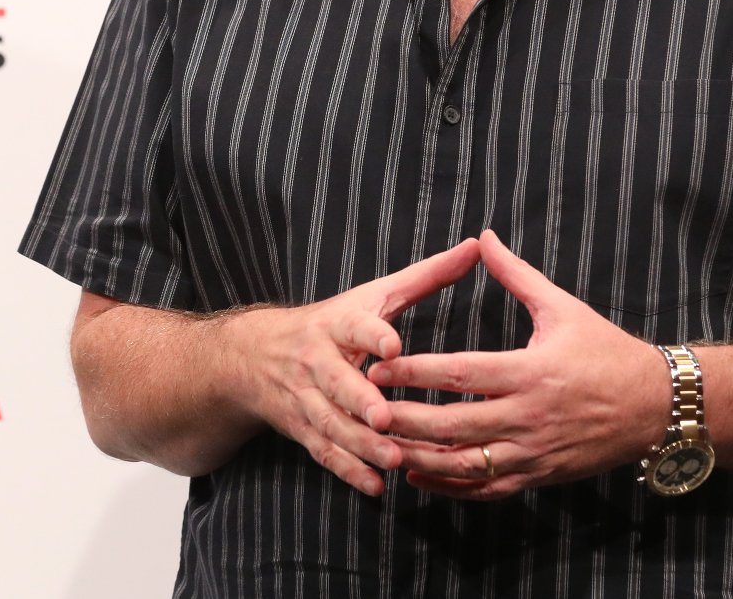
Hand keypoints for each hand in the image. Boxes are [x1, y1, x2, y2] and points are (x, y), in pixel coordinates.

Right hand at [222, 238, 479, 496]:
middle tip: (386, 417)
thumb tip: (477, 245)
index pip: (354, 327)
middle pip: (336, 382)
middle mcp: (316, 360)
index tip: (393, 346)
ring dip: (359, 443)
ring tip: (392, 458)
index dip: (372, 335)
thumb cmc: (333, 322)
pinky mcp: (302, 427)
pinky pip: (323, 451)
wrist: (256, 355)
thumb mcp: (374, 295)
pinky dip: (348, 470)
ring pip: (330, 422)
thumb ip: (426, 276)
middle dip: (359, 400)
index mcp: (337, 323)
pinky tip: (376, 486)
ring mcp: (305, 397)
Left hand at [366, 229, 669, 500]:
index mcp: (530, 371)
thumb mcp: (562, 307)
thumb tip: (483, 237)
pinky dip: (449, 484)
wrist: (655, 406)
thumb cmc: (607, 351)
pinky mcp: (538, 477)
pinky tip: (418, 474)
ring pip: (463, 463)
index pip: (460, 373)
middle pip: (452, 425)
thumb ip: (515, 275)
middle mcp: (529, 416)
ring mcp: (533, 453)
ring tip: (381, 444)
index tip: (378, 365)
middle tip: (365, 408)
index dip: (414, 371)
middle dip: (404, 418)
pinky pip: (486, 488)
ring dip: (418, 456)